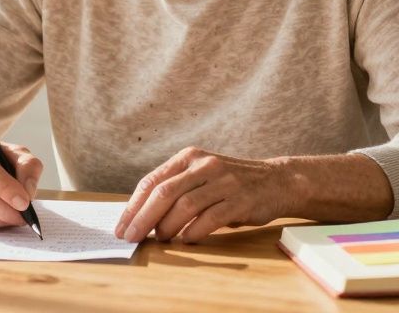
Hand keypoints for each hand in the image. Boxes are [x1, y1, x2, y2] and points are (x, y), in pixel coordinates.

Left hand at [114, 147, 293, 243]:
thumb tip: (141, 216)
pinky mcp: (241, 199)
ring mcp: (224, 181)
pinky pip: (211, 218)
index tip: (122, 225)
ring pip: (185, 205)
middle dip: (143, 218)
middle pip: (164, 193)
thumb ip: (176, 188)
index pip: (152, 181)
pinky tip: (185, 240)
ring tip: (158, 239)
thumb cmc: (230, 183)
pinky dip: (194, 232)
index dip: (134, 206)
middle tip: (131, 237)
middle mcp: (204, 165)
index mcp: (189, 157)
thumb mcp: (201, 175)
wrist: (276, 181)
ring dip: (167, 226)